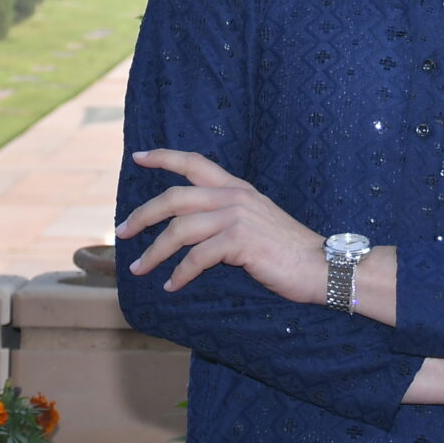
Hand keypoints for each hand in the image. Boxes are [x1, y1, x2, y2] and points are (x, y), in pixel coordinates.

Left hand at [119, 148, 325, 300]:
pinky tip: (172, 285)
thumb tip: (190, 227)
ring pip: (179, 230)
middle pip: (174, 197)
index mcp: (237, 187)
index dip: (163, 157)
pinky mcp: (240, 241)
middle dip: (143, 214)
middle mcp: (234, 196)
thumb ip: (227, 215)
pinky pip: (197, 258)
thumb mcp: (256, 220)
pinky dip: (180, 274)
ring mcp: (237, 216)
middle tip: (122, 231)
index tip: (137, 157)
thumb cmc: (287, 249)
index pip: (194, 162)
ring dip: (154, 252)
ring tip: (140, 269)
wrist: (321, 265)